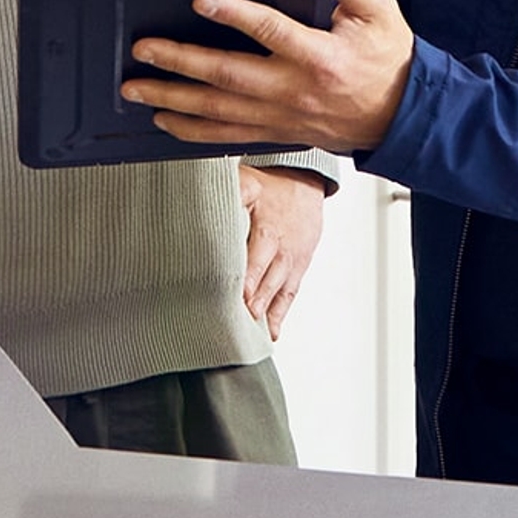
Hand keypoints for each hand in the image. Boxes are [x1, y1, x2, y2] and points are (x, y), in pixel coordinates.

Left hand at [123, 0, 414, 152]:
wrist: (402, 117)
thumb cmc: (388, 59)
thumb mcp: (379, 8)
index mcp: (320, 55)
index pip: (271, 30)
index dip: (234, 14)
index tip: (202, 0)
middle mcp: (295, 90)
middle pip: (228, 76)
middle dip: (180, 62)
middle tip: (143, 49)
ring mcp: (282, 116)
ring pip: (218, 111)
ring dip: (174, 99)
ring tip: (137, 88)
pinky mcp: (276, 132)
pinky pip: (227, 136)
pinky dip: (192, 131)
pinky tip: (165, 122)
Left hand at [236, 165, 327, 333]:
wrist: (304, 185)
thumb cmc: (272, 188)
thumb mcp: (250, 184)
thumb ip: (235, 194)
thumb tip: (213, 200)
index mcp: (269, 231)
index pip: (258, 260)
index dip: (249, 281)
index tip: (240, 298)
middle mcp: (283, 250)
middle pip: (270, 281)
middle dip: (257, 303)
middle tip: (243, 322)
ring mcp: (292, 262)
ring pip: (280, 292)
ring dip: (268, 313)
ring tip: (255, 333)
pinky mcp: (298, 269)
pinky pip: (290, 294)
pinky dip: (280, 314)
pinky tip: (270, 331)